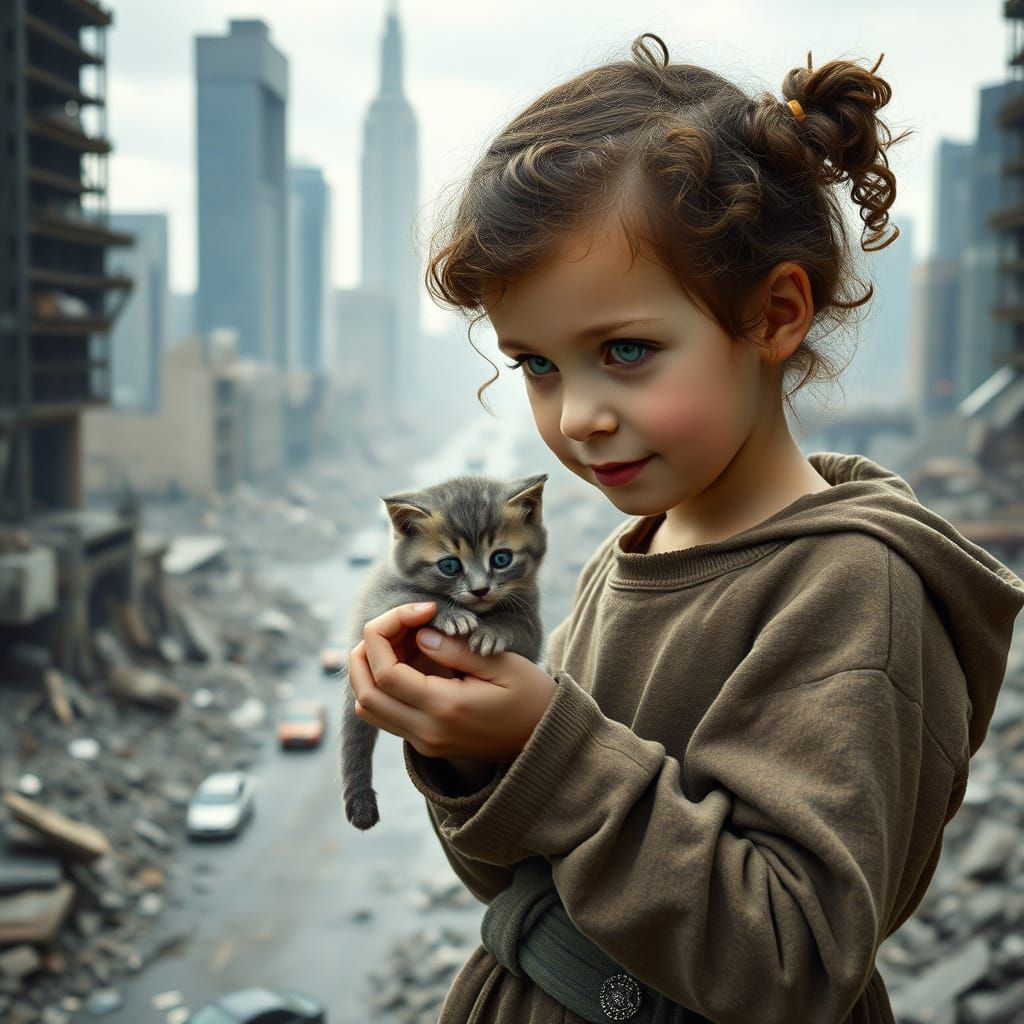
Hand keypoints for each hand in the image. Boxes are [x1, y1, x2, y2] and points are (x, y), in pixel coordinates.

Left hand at [348, 601, 556, 762]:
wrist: (545, 740)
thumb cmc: (531, 696)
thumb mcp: (502, 664)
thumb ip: (457, 649)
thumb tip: (420, 635)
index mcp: (445, 710)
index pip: (385, 673)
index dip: (388, 632)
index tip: (422, 609)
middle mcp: (426, 732)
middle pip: (365, 694)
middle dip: (367, 650)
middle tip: (399, 622)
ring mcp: (423, 742)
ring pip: (368, 707)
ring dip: (370, 668)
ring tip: (403, 637)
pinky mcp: (424, 743)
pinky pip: (385, 713)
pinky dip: (382, 682)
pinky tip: (410, 656)